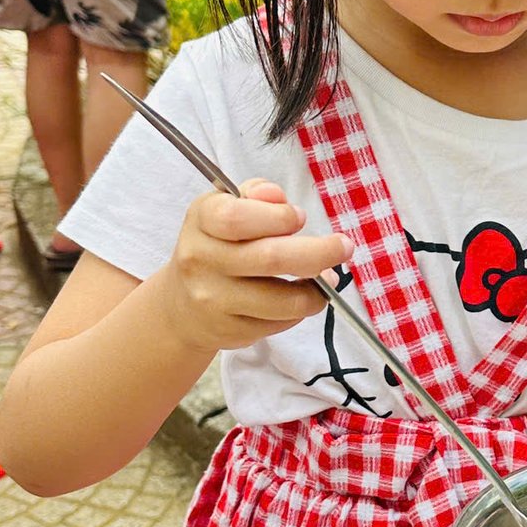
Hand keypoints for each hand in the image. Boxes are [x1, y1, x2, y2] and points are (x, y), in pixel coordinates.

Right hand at [160, 178, 348, 353]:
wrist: (183, 306)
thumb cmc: (216, 245)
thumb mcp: (224, 208)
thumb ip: (254, 195)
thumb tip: (278, 197)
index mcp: (202, 221)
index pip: (236, 218)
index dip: (278, 217)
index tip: (300, 217)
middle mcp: (202, 261)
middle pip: (271, 258)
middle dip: (319, 253)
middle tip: (344, 247)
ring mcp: (215, 300)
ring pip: (283, 300)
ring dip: (317, 291)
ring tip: (327, 278)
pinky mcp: (231, 331)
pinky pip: (280, 322)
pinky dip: (300, 310)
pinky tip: (299, 297)